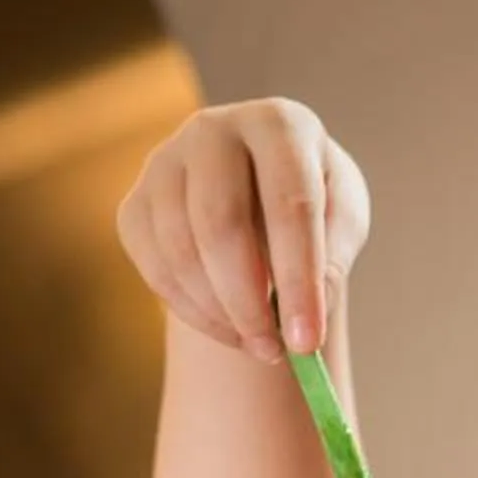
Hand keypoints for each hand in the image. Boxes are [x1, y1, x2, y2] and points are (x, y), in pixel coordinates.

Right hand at [117, 98, 370, 360]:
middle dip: (249, 301)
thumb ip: (332, 257)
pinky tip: (229, 329)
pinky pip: (153, 266)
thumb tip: (308, 309)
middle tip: (277, 352)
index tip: (307, 341)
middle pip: (219, 223)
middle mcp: (214, 130)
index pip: (290, 205)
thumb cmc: (315, 201)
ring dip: (220, 312)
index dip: (298, 279)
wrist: (260, 187)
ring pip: (180, 249)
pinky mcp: (135, 201)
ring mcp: (164, 162)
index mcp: (280, 125)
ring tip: (262, 345)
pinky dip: (192, 310)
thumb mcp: (342, 218)